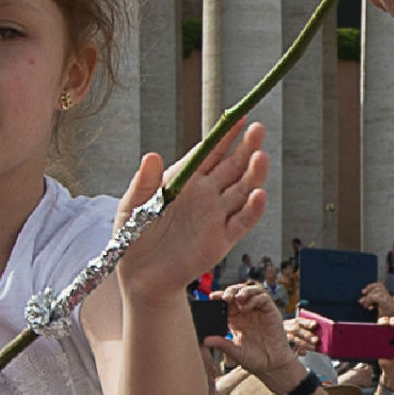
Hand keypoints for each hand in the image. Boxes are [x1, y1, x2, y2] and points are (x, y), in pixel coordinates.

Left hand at [113, 131, 271, 298]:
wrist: (139, 277)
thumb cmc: (133, 237)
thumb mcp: (133, 206)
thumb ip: (144, 182)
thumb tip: (151, 156)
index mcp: (186, 181)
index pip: (210, 153)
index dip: (225, 135)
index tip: (240, 117)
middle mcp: (206, 195)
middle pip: (232, 167)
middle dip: (246, 148)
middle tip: (259, 129)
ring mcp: (216, 217)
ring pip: (242, 191)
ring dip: (253, 175)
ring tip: (261, 157)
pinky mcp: (221, 240)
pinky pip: (241, 223)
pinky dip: (252, 210)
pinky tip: (259, 195)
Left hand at [221, 283, 301, 389]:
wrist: (272, 366)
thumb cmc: (254, 360)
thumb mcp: (235, 352)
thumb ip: (222, 344)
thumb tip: (205, 340)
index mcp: (236, 320)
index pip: (227, 303)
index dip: (219, 297)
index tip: (212, 297)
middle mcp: (248, 313)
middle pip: (238, 293)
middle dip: (230, 291)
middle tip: (225, 298)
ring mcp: (260, 311)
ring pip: (252, 291)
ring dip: (243, 291)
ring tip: (237, 299)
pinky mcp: (271, 312)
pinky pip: (264, 298)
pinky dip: (255, 299)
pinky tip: (247, 308)